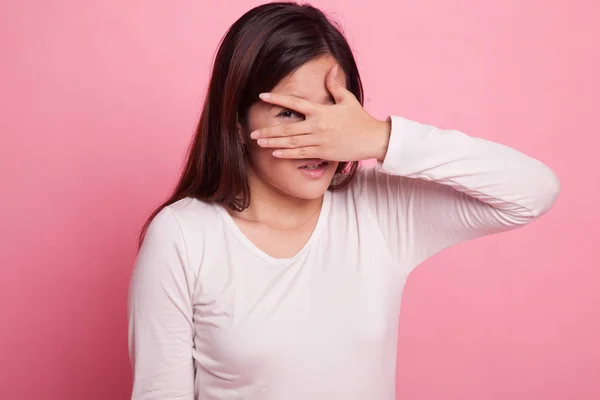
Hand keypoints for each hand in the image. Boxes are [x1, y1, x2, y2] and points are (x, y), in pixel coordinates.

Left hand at [250, 65, 390, 161]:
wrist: (374, 139)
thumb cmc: (360, 119)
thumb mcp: (348, 99)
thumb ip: (335, 86)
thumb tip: (331, 68)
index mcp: (321, 111)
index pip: (295, 102)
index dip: (277, 98)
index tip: (262, 96)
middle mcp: (318, 126)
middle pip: (287, 128)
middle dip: (269, 130)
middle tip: (253, 132)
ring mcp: (320, 141)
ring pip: (291, 142)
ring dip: (273, 143)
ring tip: (259, 143)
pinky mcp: (323, 153)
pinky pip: (302, 154)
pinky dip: (287, 154)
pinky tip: (275, 154)